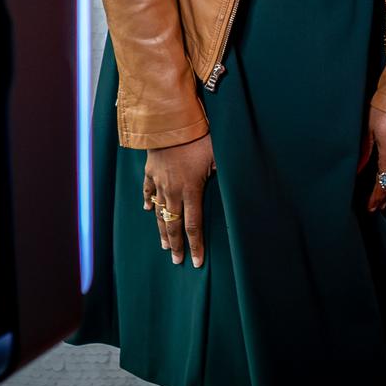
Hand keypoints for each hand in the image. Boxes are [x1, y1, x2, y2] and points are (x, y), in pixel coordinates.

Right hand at [142, 135, 214, 266]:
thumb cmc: (197, 138)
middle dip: (177, 245)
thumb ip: (224, 172)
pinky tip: (149, 210)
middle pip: (174, 225)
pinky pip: (148, 191)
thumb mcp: (217, 155)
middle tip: (177, 261)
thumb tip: (238, 181)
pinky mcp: (150, 171)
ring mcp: (159, 182)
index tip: (196, 262)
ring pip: (160, 213)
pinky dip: (149, 202)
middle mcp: (173, 191)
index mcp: (191, 190)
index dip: (195, 245)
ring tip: (165, 245)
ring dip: (163, 230)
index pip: (193, 226)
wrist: (168, 122)